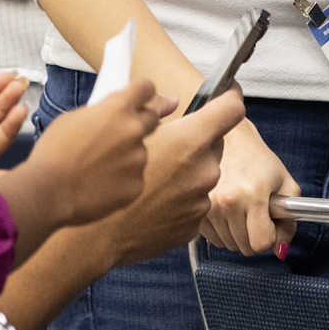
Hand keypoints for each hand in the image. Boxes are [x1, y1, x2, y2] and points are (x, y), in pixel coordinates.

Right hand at [13, 80, 165, 230]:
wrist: (50, 192)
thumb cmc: (54, 153)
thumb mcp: (73, 118)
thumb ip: (101, 112)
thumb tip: (113, 113)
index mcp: (117, 108)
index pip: (145, 88)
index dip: (144, 91)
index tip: (145, 95)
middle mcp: (134, 130)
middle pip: (153, 117)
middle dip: (143, 120)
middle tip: (125, 129)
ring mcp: (138, 159)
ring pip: (140, 151)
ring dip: (127, 153)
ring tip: (97, 165)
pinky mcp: (137, 184)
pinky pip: (134, 175)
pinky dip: (122, 177)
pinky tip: (100, 182)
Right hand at [91, 91, 245, 268]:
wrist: (97, 234)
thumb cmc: (107, 181)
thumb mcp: (129, 133)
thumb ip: (157, 113)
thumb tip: (170, 101)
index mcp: (190, 141)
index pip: (231, 109)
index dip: (229, 98)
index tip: (228, 95)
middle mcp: (204, 171)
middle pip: (213, 146)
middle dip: (195, 144)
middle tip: (165, 149)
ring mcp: (200, 201)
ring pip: (201, 176)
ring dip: (185, 174)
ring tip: (153, 181)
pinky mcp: (193, 225)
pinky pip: (191, 203)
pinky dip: (178, 200)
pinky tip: (152, 202)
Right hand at [200, 119, 299, 255]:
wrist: (230, 140)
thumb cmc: (260, 162)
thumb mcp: (286, 185)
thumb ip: (289, 222)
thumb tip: (279, 252)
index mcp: (253, 194)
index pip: (260, 243)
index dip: (270, 236)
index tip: (269, 220)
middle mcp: (227, 201)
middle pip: (245, 247)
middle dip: (254, 235)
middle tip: (256, 212)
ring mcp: (208, 205)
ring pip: (229, 245)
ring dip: (238, 234)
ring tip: (241, 208)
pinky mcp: (197, 208)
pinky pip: (214, 239)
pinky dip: (223, 231)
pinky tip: (227, 211)